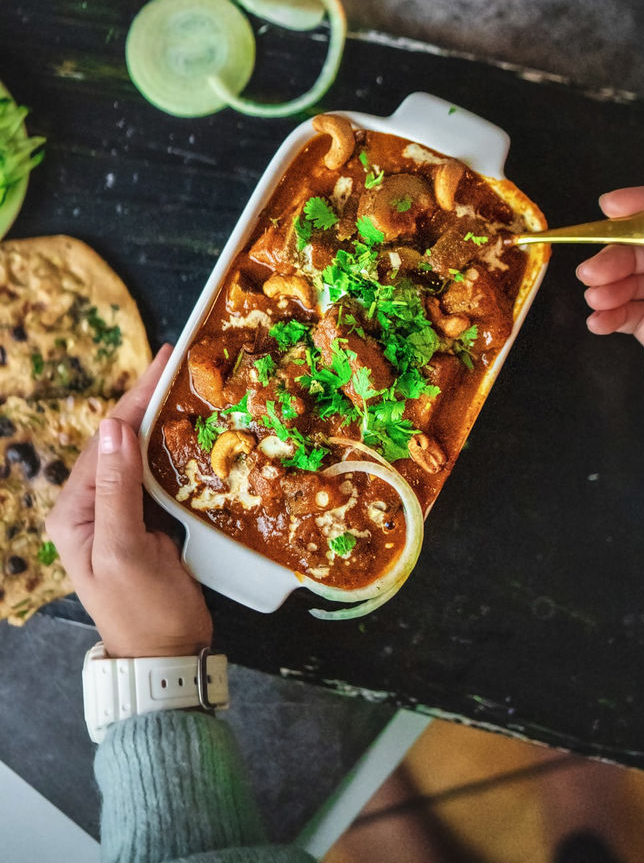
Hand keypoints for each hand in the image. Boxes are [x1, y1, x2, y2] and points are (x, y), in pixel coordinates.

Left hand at [46, 345, 212, 657]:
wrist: (166, 655)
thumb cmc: (143, 611)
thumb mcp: (125, 551)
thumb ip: (117, 489)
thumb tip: (118, 427)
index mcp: (75, 511)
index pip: (105, 440)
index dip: (134, 399)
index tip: (164, 363)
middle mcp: (92, 507)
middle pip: (120, 440)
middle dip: (148, 400)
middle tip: (180, 362)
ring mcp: (119, 514)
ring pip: (140, 453)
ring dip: (162, 419)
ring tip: (188, 384)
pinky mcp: (147, 522)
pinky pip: (157, 474)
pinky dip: (174, 447)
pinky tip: (193, 429)